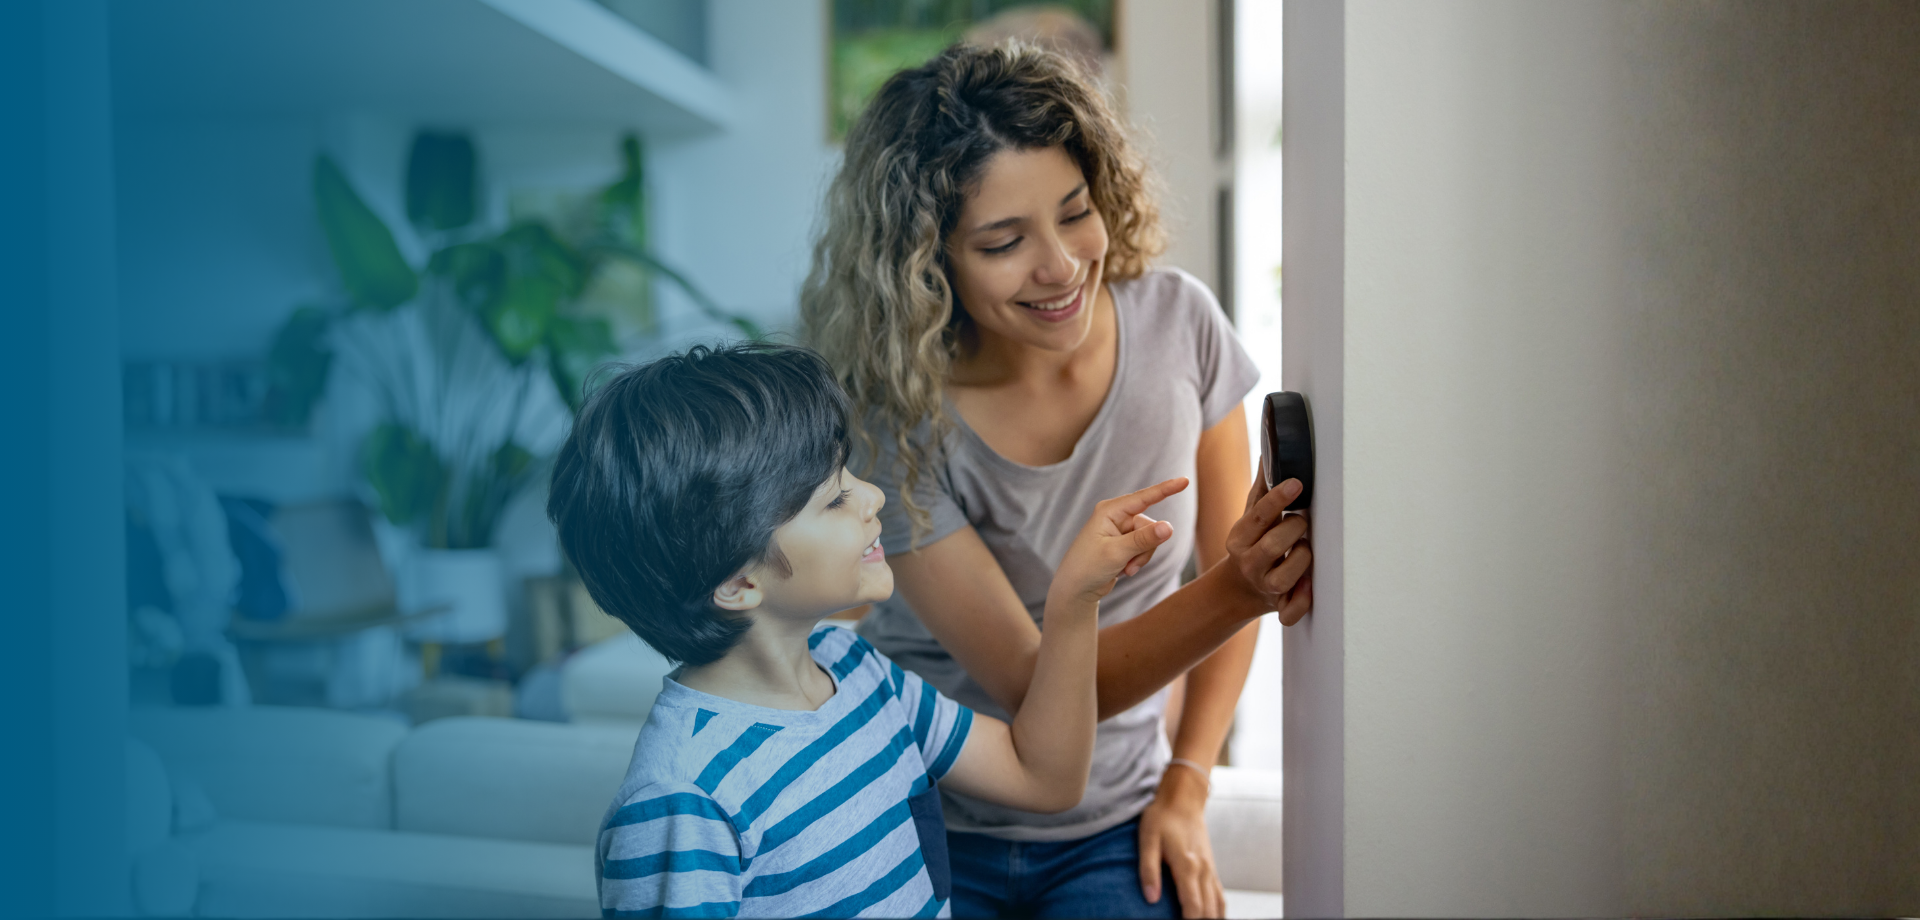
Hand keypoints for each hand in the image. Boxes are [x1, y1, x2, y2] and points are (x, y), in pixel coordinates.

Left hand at [1051, 478, 1187, 605]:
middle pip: (1150, 525)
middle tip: (1130, 564)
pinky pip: (1144, 548)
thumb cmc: (1088, 567)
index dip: (1166, 489)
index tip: (1185, 481)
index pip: (1143, 498)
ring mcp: (1120, 530)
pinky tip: (1123, 570)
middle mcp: (1116, 516)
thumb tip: (1169, 527)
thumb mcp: (1117, 553)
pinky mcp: (1124, 543)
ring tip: (1126, 569)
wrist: (1075, 590)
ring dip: (1142, 557)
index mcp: (1110, 510)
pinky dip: (1138, 561)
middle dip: (1145, 547)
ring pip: (1150, 539)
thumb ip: (1144, 540)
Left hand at [1138, 765, 1224, 918]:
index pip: (1193, 907)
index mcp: (1187, 865)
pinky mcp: (1211, 867)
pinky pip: (1220, 895)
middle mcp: (1203, 870)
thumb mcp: (1147, 839)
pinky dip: (1218, 910)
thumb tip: (1151, 899)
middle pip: (1208, 910)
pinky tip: (1212, 918)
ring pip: (1217, 905)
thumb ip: (1148, 870)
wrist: (1183, 798)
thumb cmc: (1162, 817)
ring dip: (1211, 919)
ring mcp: (1210, 869)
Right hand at [1222, 475, 1313, 625]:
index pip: (1259, 516)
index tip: (1297, 483)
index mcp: (1240, 538)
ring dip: (1303, 559)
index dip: (1278, 498)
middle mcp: (1249, 563)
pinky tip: (1308, 585)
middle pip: (1274, 545)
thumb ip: (1261, 489)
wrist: (1239, 589)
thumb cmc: (1253, 545)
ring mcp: (1264, 587)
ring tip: (1305, 549)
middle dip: (1295, 529)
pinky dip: (1302, 601)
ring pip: (1286, 576)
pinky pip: (1290, 611)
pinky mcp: (1277, 606)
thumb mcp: (1251, 518)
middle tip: (1303, 522)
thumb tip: (1270, 450)